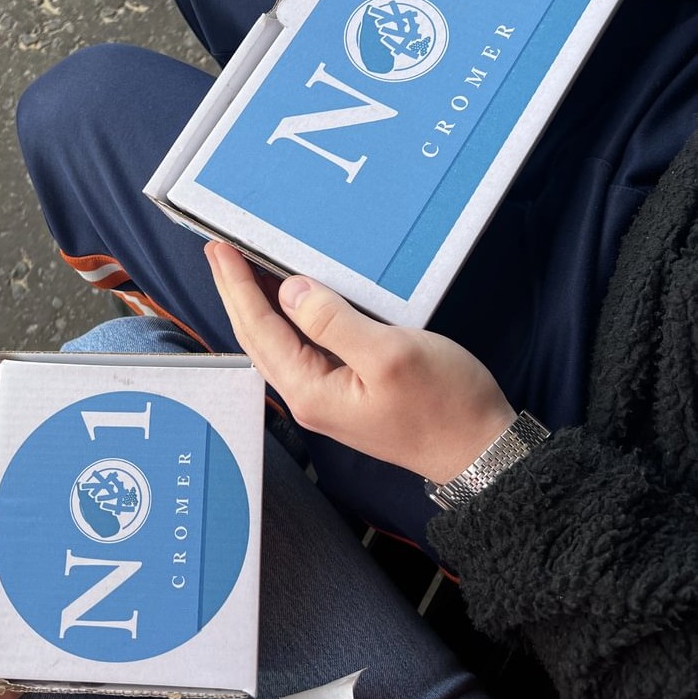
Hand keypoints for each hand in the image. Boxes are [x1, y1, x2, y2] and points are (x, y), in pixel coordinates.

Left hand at [206, 242, 514, 483]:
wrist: (479, 450)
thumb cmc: (444, 406)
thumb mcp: (390, 355)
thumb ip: (334, 322)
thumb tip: (292, 291)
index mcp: (311, 390)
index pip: (259, 329)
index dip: (237, 286)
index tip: (220, 249)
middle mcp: (309, 397)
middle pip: (258, 337)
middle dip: (236, 293)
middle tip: (220, 251)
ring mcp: (326, 396)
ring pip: (277, 343)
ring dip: (258, 304)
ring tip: (243, 269)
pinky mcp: (345, 391)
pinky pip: (302, 348)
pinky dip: (288, 318)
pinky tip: (291, 300)